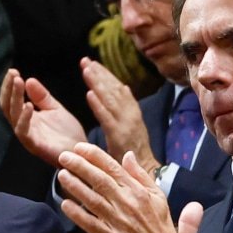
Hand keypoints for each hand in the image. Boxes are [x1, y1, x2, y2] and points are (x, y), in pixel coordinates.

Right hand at [0, 68, 88, 165]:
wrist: (81, 151)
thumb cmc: (67, 133)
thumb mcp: (54, 109)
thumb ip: (41, 96)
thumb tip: (29, 79)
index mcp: (26, 118)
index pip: (11, 100)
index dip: (10, 86)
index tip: (13, 71)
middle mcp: (23, 127)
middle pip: (8, 107)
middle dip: (9, 89)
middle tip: (13, 73)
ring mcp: (28, 137)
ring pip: (13, 116)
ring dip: (15, 98)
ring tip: (19, 82)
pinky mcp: (35, 146)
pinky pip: (24, 132)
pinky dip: (24, 118)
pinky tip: (28, 105)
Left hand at [57, 144, 191, 232]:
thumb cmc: (161, 228)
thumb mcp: (158, 196)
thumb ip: (141, 175)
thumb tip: (128, 155)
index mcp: (139, 192)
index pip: (113, 168)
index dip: (94, 156)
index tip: (80, 148)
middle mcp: (127, 204)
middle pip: (99, 180)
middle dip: (79, 166)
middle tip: (64, 156)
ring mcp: (118, 221)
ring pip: (92, 199)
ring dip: (75, 186)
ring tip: (62, 175)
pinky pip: (90, 224)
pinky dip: (77, 214)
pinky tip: (65, 204)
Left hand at [82, 58, 157, 172]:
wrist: (146, 171)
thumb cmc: (136, 153)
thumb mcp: (133, 127)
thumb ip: (127, 109)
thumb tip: (124, 88)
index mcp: (133, 112)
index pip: (118, 89)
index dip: (106, 75)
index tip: (94, 64)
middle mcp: (131, 115)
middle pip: (113, 90)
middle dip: (99, 74)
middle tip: (85, 60)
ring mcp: (125, 124)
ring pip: (110, 100)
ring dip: (97, 83)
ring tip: (86, 70)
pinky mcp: (118, 136)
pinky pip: (107, 118)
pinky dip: (99, 105)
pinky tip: (90, 94)